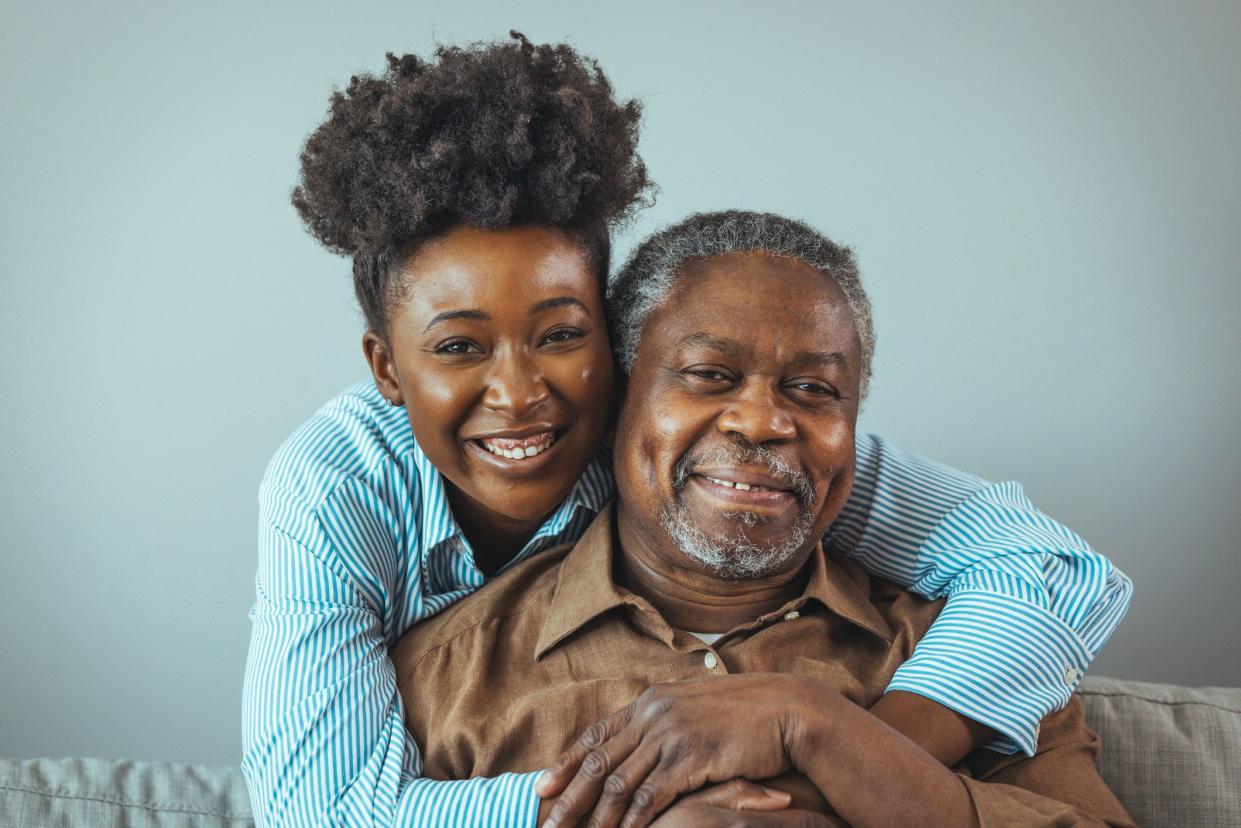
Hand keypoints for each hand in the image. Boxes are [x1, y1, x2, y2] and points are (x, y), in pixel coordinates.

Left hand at [536, 674, 830, 827]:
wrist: (786, 710)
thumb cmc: (744, 714)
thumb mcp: (695, 710)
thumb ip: (663, 722)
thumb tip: (640, 741)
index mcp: (651, 701)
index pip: (597, 734)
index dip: (566, 761)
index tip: (541, 785)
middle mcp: (654, 713)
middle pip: (599, 760)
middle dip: (569, 796)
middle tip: (546, 823)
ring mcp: (672, 733)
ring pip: (619, 782)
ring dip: (595, 816)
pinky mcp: (691, 756)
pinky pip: (652, 794)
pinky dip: (633, 819)